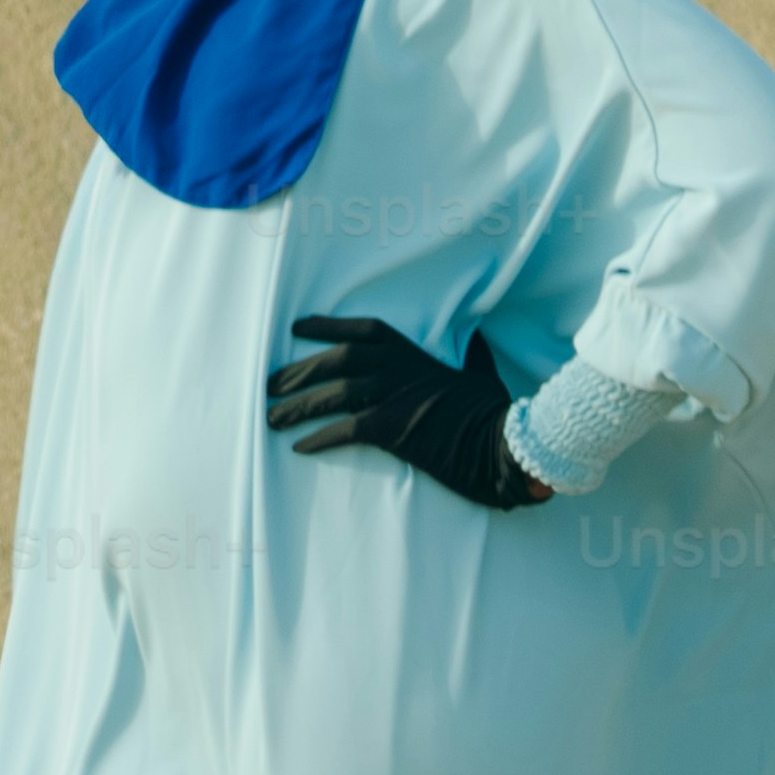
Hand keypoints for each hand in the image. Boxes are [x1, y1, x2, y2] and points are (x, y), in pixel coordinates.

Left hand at [265, 316, 548, 511]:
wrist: (505, 445)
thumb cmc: (495, 412)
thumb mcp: (483, 373)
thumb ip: (473, 354)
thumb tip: (477, 340)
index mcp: (415, 353)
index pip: (364, 331)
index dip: (328, 326)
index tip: (297, 328)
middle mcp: (398, 369)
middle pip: (335, 361)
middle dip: (298, 371)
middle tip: (269, 384)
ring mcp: (393, 397)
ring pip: (331, 394)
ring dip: (296, 406)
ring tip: (271, 417)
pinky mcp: (391, 429)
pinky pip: (343, 430)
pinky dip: (318, 439)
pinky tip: (299, 447)